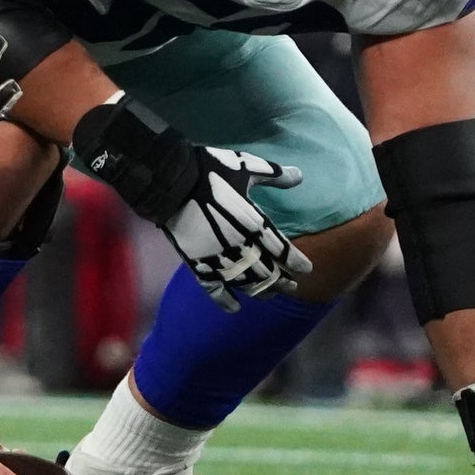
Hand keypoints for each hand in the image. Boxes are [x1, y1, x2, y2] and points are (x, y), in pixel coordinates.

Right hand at [69, 97, 308, 311]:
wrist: (168, 180)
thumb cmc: (208, 171)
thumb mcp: (244, 167)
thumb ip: (273, 174)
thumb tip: (300, 175)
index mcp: (255, 224)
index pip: (284, 252)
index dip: (297, 263)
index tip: (306, 270)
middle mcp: (241, 247)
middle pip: (269, 273)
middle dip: (283, 281)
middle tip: (292, 286)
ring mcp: (218, 257)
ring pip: (246, 283)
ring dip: (261, 291)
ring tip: (270, 295)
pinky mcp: (197, 262)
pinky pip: (213, 288)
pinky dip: (224, 300)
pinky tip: (234, 308)